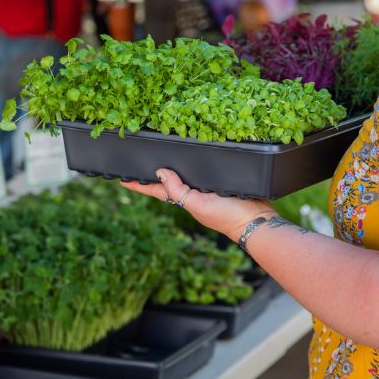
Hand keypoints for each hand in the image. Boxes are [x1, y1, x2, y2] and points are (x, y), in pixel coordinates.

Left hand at [120, 169, 276, 240]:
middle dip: (154, 173)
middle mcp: (192, 194)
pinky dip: (194, 165)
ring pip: (185, 174)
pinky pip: (203, 171)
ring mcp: (206, 189)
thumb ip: (178, 190)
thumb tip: (160, 172)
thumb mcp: (197, 204)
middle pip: (169, 181)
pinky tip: (191, 158)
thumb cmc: (226, 215)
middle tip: (138, 162)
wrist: (256, 220)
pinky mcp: (220, 182)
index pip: (156, 190)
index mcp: (183, 200)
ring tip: (158, 158)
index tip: (121, 179)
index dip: (140, 185)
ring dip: (173, 167)